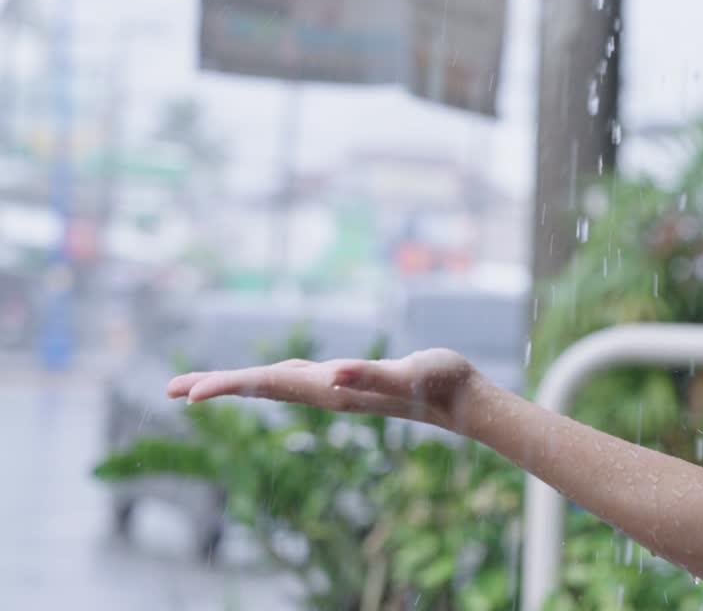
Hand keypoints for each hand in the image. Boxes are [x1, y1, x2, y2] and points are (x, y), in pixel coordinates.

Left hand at [166, 348, 486, 433]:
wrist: (460, 402)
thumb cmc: (439, 383)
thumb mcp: (408, 373)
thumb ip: (372, 374)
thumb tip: (332, 375)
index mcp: (331, 389)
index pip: (268, 384)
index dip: (227, 386)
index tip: (186, 396)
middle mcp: (325, 391)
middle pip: (260, 387)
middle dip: (215, 387)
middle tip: (168, 390)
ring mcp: (333, 388)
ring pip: (273, 385)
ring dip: (235, 384)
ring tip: (198, 387)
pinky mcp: (344, 383)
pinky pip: (294, 379)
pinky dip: (267, 377)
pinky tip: (264, 377)